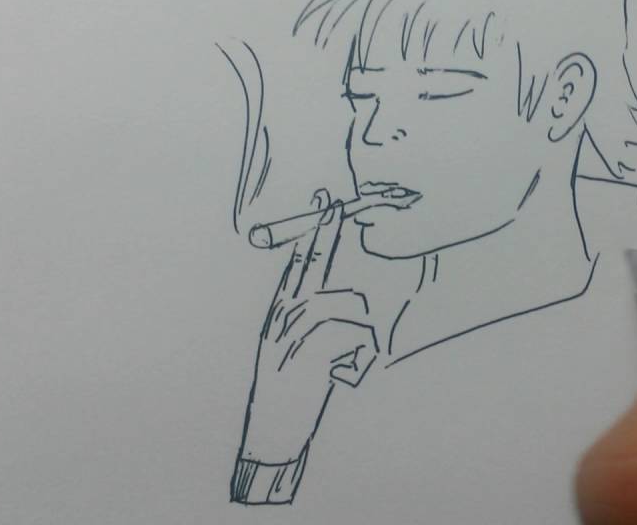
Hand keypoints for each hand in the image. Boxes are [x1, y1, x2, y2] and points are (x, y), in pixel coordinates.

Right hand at [238, 191, 376, 467]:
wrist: (273, 433)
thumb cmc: (294, 390)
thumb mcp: (298, 348)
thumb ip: (315, 320)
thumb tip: (353, 298)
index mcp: (280, 311)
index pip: (298, 263)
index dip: (314, 232)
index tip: (326, 203)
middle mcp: (280, 317)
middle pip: (307, 266)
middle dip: (325, 234)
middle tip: (337, 204)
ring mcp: (287, 335)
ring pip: (335, 305)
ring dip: (361, 325)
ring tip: (363, 352)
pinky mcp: (301, 357)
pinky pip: (343, 337)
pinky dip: (359, 351)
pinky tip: (350, 372)